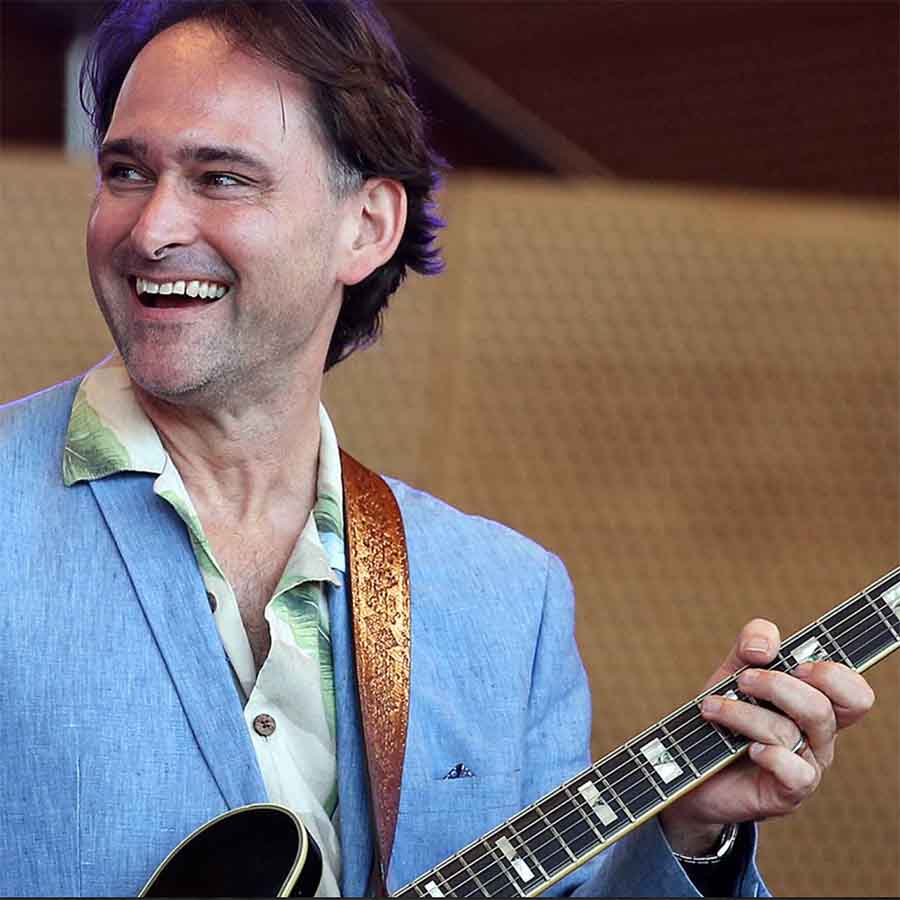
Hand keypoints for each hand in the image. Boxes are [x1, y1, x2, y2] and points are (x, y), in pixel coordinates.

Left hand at [659, 618, 874, 855]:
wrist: (694, 764)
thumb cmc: (725, 714)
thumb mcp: (735, 670)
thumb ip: (751, 645)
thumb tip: (764, 647)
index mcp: (816, 704)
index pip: (854, 693)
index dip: (833, 675)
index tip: (795, 663)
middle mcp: (818, 737)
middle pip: (821, 708)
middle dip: (775, 686)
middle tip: (742, 680)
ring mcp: (806, 766)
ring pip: (790, 732)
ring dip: (743, 713)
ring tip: (712, 707)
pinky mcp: (787, 793)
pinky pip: (793, 772)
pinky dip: (768, 755)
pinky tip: (746, 749)